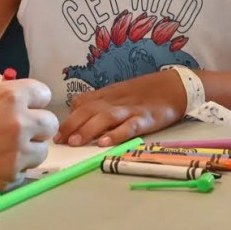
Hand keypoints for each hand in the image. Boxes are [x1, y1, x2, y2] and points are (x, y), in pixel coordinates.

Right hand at [0, 70, 56, 202]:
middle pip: (48, 124)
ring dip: (28, 148)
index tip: (24, 106)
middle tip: (18, 129)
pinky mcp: (5, 180)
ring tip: (5, 149)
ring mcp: (14, 155)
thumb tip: (7, 85)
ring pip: (40, 151)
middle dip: (36, 124)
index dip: (32, 100)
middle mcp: (19, 124)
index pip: (43, 95)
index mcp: (10, 96)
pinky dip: (12, 169)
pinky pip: (21, 173)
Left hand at [57, 70, 186, 146]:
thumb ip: (98, 100)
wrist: (176, 86)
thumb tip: (75, 108)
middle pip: (90, 111)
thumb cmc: (147, 91)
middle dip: (72, 125)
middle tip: (58, 140)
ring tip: (75, 142)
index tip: (54, 132)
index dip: (68, 118)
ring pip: (105, 118)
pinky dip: (117, 134)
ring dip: (88, 129)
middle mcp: (116, 101)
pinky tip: (105, 143)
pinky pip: (129, 127)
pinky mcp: (146, 119)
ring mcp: (131, 109)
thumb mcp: (119, 92)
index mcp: (109, 94)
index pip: (83, 104)